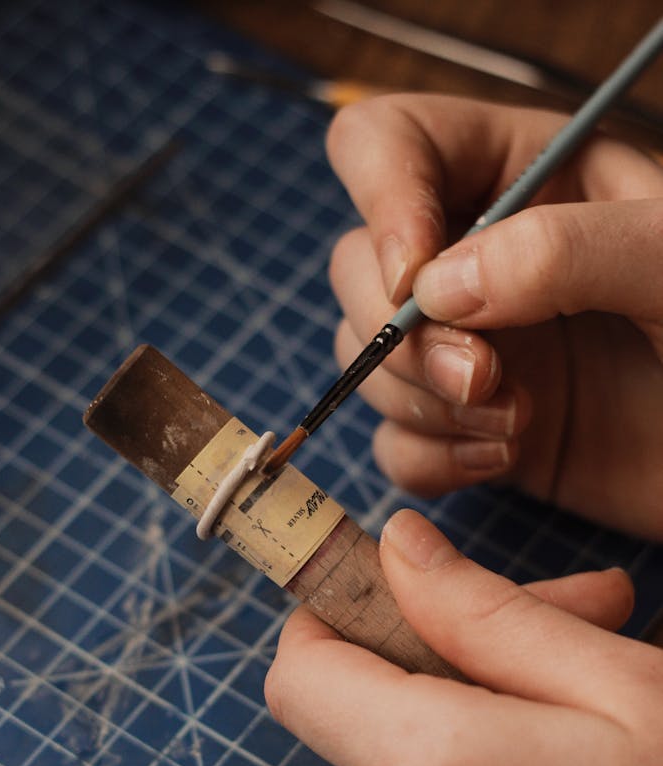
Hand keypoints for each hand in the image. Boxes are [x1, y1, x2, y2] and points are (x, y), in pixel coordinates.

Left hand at [265, 509, 662, 765]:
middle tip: (581, 619)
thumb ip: (484, 612)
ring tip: (592, 715)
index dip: (331, 617)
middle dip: (458, 658)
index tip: (385, 587)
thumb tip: (397, 547)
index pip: (301, 676)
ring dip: (484, 726)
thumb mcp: (620, 690)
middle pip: (374, 718)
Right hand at [326, 95, 662, 538]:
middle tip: (486, 379)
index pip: (386, 146)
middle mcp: (477, 258)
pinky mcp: (465, 427)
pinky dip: (432, 459)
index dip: (380, 202)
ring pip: (365, 362)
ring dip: (424, 403)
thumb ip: (566, 251)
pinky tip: (503, 460)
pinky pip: (396, 440)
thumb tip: (436, 289)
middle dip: (406, 338)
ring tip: (518, 423)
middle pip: (358, 270)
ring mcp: (466, 346)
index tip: (415, 280)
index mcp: (524, 176)